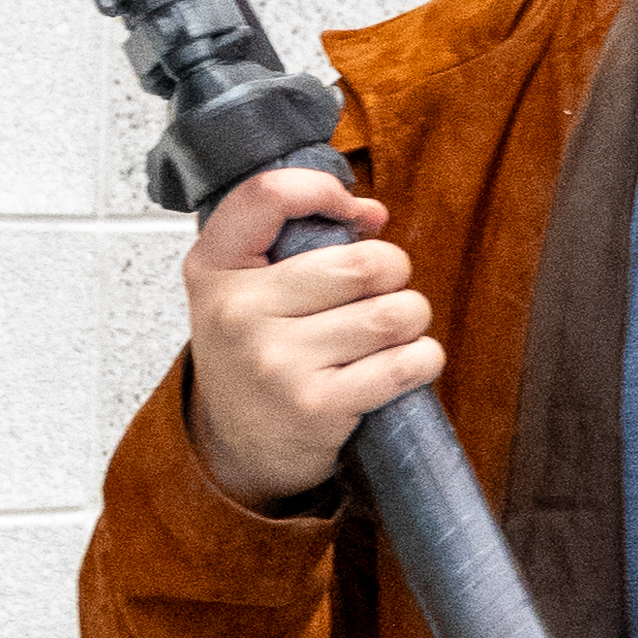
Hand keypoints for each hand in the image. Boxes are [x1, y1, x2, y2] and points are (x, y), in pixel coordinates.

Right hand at [184, 164, 443, 507]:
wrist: (237, 445)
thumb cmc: (255, 351)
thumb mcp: (241, 283)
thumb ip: (291, 234)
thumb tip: (373, 215)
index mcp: (215, 267)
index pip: (269, 195)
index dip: (326, 191)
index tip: (354, 214)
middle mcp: (239, 313)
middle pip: (361, 264)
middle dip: (393, 270)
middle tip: (383, 289)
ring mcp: (277, 362)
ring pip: (392, 314)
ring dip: (412, 316)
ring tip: (394, 327)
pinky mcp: (317, 406)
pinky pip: (404, 364)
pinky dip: (422, 358)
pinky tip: (405, 361)